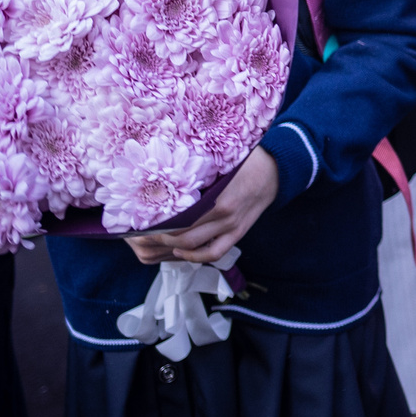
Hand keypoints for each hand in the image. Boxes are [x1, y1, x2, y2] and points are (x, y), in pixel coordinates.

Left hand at [128, 146, 279, 264]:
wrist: (276, 168)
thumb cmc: (242, 160)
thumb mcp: (216, 163)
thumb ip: (193, 175)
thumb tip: (160, 180)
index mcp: (216, 196)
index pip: (177, 218)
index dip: (155, 223)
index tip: (139, 220)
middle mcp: (223, 214)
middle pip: (181, 235)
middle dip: (157, 238)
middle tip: (139, 234)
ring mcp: (232, 226)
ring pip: (194, 245)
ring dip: (171, 247)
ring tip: (155, 242)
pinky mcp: (238, 232)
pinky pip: (215, 252)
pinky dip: (195, 256)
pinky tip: (180, 252)